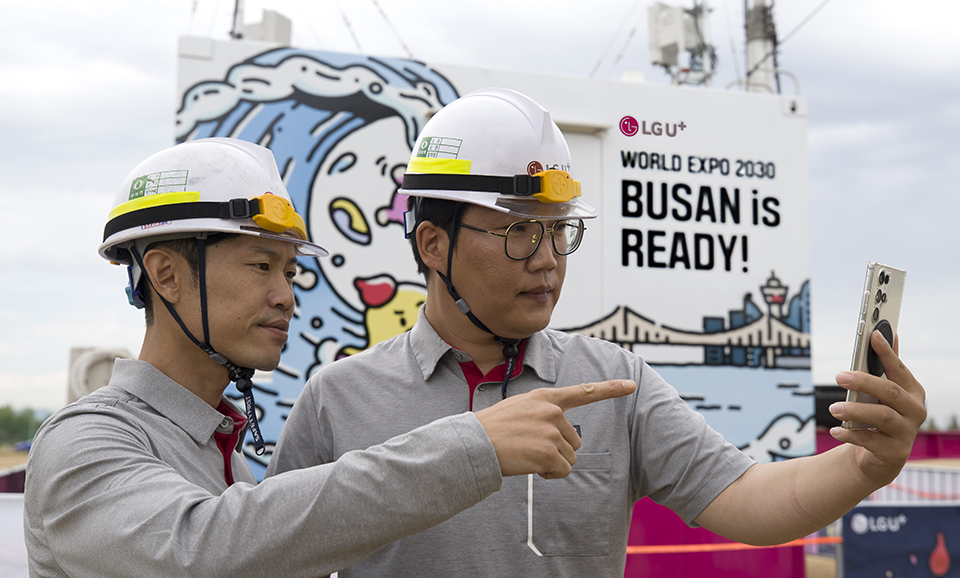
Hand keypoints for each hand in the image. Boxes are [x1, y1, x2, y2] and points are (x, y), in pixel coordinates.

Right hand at [475, 379, 635, 479]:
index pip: (584, 391)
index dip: (610, 389)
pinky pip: (561, 471)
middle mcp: (552, 411)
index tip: (631, 385)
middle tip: (530, 447)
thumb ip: (543, 412)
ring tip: (526, 454)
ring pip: (569, 458)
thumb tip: (563, 434)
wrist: (475, 443)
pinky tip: (529, 466)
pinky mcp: (548, 452)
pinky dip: (548, 474)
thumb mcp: (520, 407)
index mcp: (546, 397)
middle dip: (557, 449)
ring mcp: (551, 431)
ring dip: (551, 462)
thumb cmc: (494, 428)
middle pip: (575, 440)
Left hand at [828, 331, 925, 485]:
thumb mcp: (883, 392)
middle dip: (864, 382)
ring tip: (833, 408)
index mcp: (913, 392)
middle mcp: (915, 411)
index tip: (873, 335)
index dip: (887, 352)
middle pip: (889, 392)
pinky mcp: (895, 452)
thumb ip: (887, 366)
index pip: (899, 369)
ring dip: (855, 411)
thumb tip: (889, 333)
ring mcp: (906, 433)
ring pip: (882, 417)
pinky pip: (870, 441)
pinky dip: (850, 434)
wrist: (880, 455)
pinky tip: (835, 430)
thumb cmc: (880, 416)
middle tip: (839, 376)